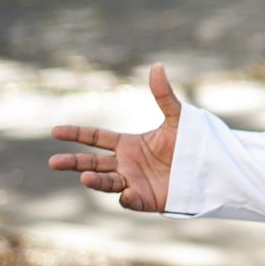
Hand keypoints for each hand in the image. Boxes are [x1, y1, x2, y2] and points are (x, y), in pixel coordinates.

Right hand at [47, 63, 181, 212]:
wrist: (211, 168)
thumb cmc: (191, 143)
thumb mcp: (178, 118)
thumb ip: (164, 96)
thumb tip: (157, 66)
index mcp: (128, 144)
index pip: (96, 138)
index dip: (76, 134)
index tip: (55, 131)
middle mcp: (126, 164)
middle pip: (92, 163)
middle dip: (73, 163)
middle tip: (53, 162)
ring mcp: (133, 182)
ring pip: (107, 182)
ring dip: (95, 181)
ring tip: (85, 177)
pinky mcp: (146, 200)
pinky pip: (132, 200)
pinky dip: (127, 198)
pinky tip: (126, 193)